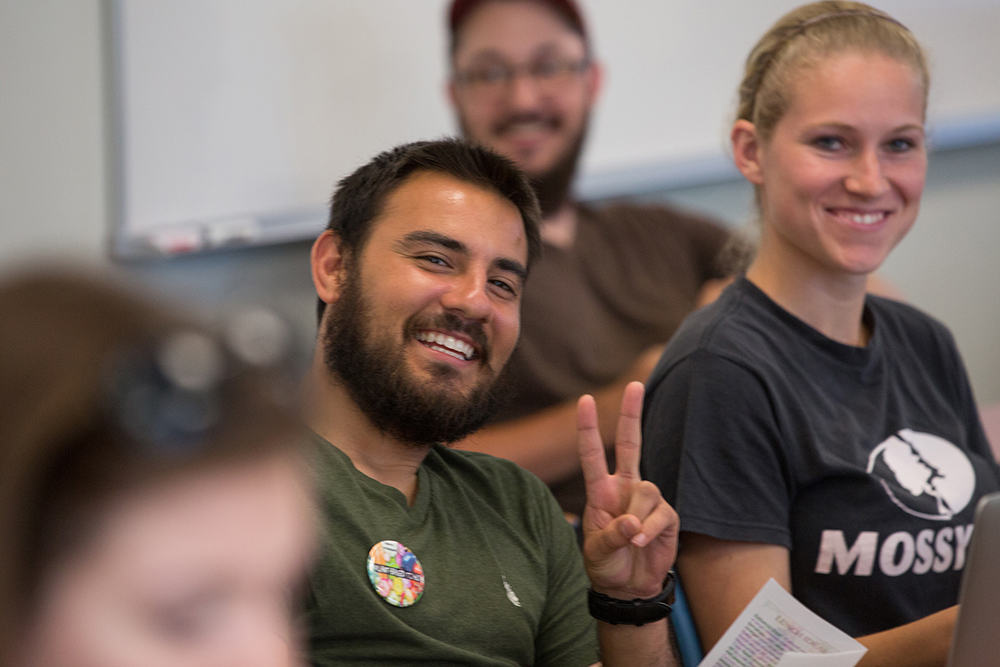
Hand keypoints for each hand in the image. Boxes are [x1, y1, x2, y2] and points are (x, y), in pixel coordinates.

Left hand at [578, 381, 678, 599]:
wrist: (628, 588)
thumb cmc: (606, 565)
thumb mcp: (596, 552)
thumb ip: (612, 535)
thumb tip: (633, 523)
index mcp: (601, 491)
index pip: (593, 454)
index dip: (588, 428)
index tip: (584, 400)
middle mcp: (625, 488)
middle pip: (631, 444)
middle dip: (632, 414)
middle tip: (634, 384)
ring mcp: (647, 500)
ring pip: (647, 490)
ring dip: (638, 518)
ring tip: (631, 541)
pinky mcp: (667, 516)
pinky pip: (661, 514)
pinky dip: (651, 531)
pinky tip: (643, 544)